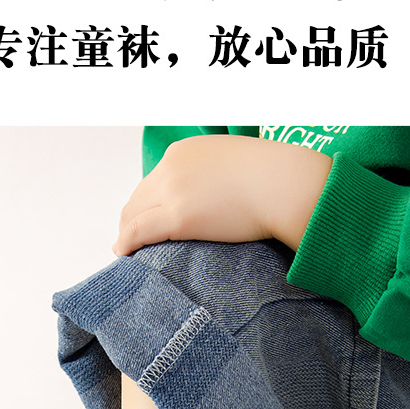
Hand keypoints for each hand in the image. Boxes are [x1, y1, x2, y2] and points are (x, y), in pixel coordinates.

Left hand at [112, 134, 331, 256]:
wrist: (285, 184)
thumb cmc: (273, 178)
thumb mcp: (235, 163)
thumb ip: (217, 176)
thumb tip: (220, 197)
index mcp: (184, 153)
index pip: (153, 181)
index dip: (146, 205)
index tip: (147, 221)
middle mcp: (171, 167)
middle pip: (137, 198)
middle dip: (131, 221)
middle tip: (132, 243)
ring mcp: (173, 191)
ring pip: (132, 215)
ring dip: (126, 235)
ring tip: (129, 253)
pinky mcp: (178, 217)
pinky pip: (137, 232)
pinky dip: (126, 244)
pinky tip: (125, 255)